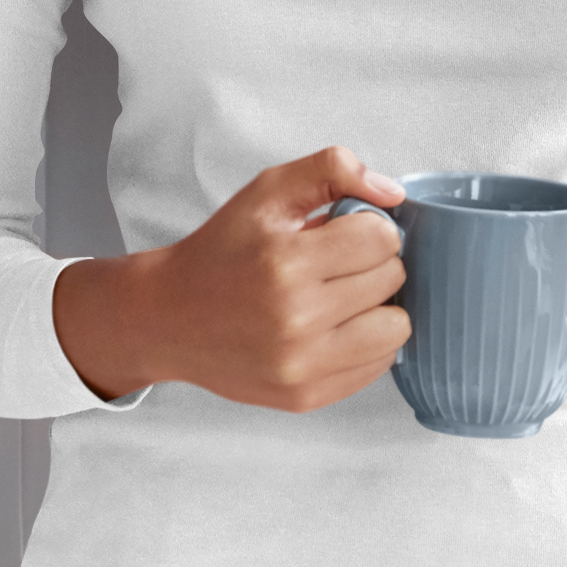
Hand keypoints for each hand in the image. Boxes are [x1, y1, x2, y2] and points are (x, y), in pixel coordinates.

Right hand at [52, 147, 409, 407]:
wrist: (170, 318)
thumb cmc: (223, 248)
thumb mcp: (268, 191)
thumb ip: (332, 169)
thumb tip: (393, 195)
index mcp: (285, 262)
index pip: (381, 238)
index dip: (371, 226)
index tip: (348, 229)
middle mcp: (295, 319)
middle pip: (391, 279)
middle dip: (374, 262)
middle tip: (340, 261)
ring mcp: (302, 366)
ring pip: (396, 328)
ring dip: (380, 305)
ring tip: (345, 294)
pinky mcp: (306, 397)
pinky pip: (377, 366)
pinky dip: (368, 341)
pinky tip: (337, 325)